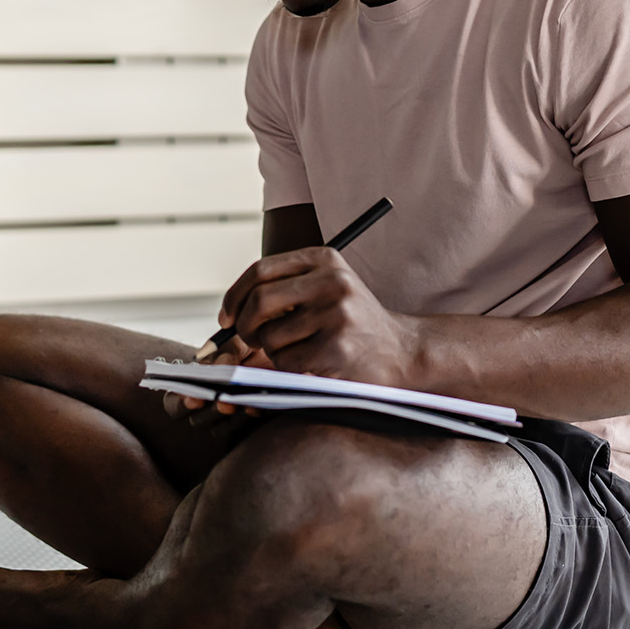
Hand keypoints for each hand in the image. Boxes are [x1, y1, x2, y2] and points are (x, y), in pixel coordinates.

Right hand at [162, 341, 273, 427]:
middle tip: (223, 401)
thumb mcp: (234, 344)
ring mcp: (222, 419)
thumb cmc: (244, 349)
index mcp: (191, 385)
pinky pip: (241, 428)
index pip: (174, 403)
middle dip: (210, 410)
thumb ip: (226, 353)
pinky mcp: (242, 424)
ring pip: (218, 427)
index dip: (180, 404)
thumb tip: (222, 366)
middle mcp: (202, 407)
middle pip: (197, 419)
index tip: (195, 399)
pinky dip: (247, 419)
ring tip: (240, 403)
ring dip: (229, 417)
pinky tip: (255, 407)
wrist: (270, 357)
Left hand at [218, 246, 420, 384]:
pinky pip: (286, 362)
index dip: (235, 296)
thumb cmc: (353, 324)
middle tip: (250, 340)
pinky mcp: (336, 348)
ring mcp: (336, 315)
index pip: (260, 271)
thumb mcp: (326, 290)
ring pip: (270, 336)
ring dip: (272, 352)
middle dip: (244, 327)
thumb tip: (227, 316)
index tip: (227, 316)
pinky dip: (288, 369)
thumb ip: (284, 290)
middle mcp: (331, 281)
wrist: (402, 350)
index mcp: (325, 260)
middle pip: (259, 302)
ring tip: (296, 351)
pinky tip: (311, 364)